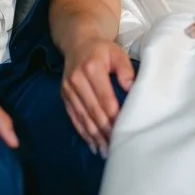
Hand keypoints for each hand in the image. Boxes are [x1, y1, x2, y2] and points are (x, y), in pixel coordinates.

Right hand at [61, 36, 134, 156]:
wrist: (77, 43)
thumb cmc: (102, 50)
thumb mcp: (117, 53)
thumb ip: (126, 70)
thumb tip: (130, 89)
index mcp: (91, 68)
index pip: (104, 98)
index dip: (114, 117)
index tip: (124, 131)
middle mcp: (76, 79)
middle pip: (93, 111)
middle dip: (105, 131)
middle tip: (116, 148)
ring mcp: (68, 88)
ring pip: (83, 117)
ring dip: (94, 136)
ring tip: (105, 151)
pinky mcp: (64, 95)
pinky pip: (74, 117)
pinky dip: (83, 132)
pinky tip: (92, 143)